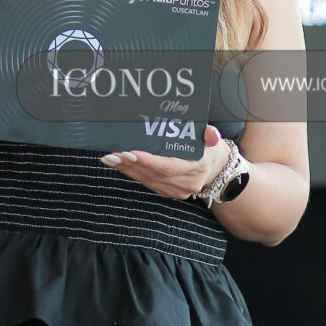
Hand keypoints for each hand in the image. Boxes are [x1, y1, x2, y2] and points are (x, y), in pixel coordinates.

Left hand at [99, 124, 230, 200]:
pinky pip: (146, 183)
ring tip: (110, 158)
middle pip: (153, 174)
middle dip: (130, 163)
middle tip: (112, 154)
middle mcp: (185, 183)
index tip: (130, 153)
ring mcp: (176, 191)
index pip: (167, 166)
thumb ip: (210, 136)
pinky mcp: (168, 193)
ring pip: (147, 180)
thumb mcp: (213, 141)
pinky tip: (119, 165)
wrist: (215, 171)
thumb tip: (210, 132)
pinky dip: (132, 174)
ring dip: (127, 169)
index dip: (147, 161)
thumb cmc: (209, 151)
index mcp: (196, 168)